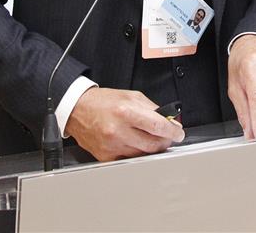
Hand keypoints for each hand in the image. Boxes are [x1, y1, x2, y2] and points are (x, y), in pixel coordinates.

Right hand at [64, 87, 184, 161]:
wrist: (77, 110)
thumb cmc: (102, 102)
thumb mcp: (130, 96)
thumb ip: (151, 108)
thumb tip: (168, 120)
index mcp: (125, 111)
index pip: (157, 125)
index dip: (172, 131)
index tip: (178, 133)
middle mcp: (118, 130)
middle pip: (153, 144)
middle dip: (165, 141)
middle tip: (168, 137)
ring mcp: (112, 145)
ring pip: (143, 154)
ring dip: (152, 148)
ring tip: (150, 138)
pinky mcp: (106, 156)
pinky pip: (130, 159)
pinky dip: (137, 153)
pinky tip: (135, 144)